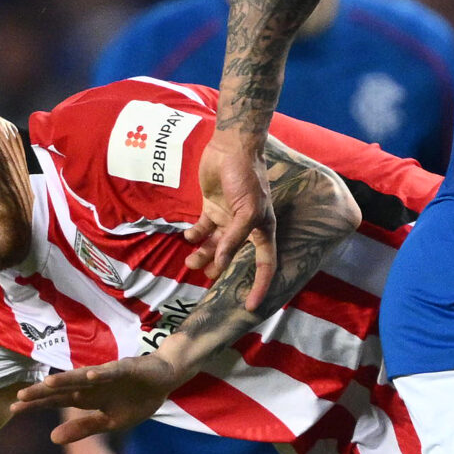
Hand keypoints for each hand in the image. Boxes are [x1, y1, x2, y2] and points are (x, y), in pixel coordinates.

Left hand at [12, 355, 189, 443]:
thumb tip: (52, 438)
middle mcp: (92, 384)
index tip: (13, 408)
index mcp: (87, 398)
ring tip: (48, 383)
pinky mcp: (127, 368)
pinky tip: (91, 376)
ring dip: (67, 380)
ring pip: (82, 377)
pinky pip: (113, 372)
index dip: (36, 404)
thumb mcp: (110, 422)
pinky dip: (103, 374)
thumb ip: (83, 429)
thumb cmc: (136, 399)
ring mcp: (107, 375)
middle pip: (64, 389)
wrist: (165, 378)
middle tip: (19, 397)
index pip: (56, 401)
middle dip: (43, 393)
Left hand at [188, 133, 275, 304]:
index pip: (265, 264)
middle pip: (234, 256)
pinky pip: (203, 229)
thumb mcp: (246, 211)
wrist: (231, 147)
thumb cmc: (247, 177)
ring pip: (215, 245)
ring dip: (203, 255)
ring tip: (190, 262)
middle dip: (220, 268)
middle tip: (205, 277)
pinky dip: (195, 235)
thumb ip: (233, 239)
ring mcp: (228, 218)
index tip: (249, 306)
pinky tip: (188, 237)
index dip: (259, 286)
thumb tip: (221, 263)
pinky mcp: (212, 208)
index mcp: (262, 229)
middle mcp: (246, 227)